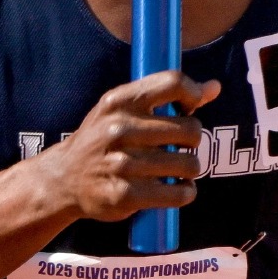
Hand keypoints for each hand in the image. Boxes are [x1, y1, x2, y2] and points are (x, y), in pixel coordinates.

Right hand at [33, 71, 218, 221]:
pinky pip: (178, 194)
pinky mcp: (126, 195)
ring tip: (178, 169)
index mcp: (119, 101)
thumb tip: (214, 87)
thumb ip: (166, 96)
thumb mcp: (123, 109)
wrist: (63, 179)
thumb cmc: (102, 139)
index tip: (189, 106)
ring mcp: (122, 163)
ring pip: (189, 163)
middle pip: (190, 128)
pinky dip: (185, 193)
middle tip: (181, 145)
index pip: (173, 83)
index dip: (193, 93)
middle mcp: (119, 129)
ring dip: (190, 168)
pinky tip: (176, 188)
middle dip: (193, 139)